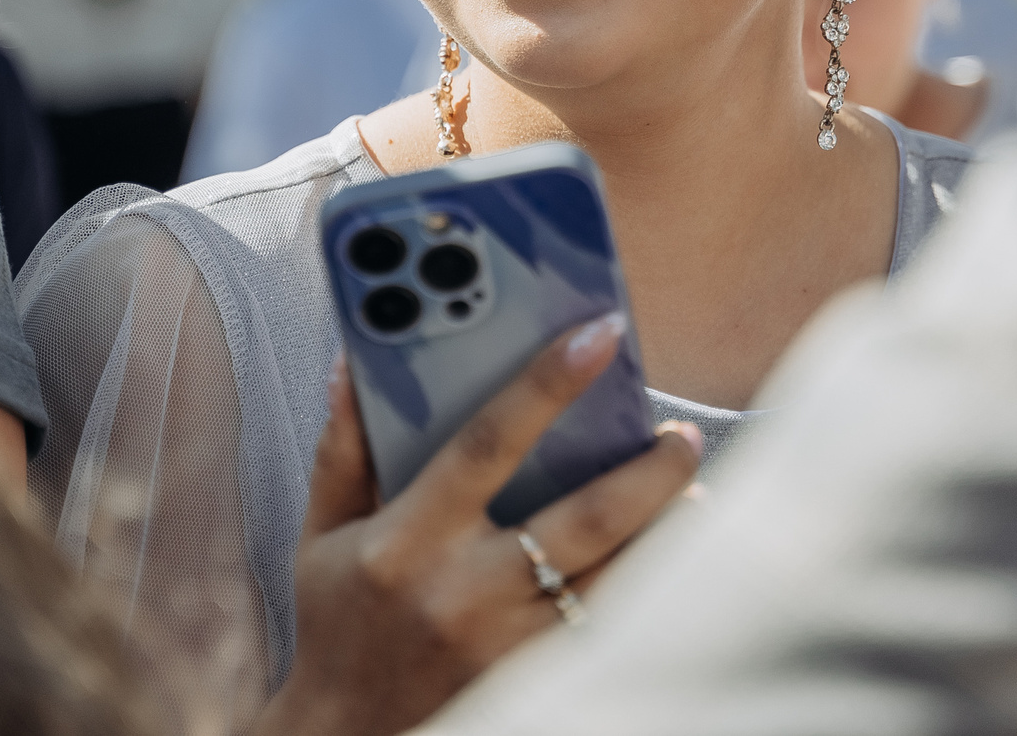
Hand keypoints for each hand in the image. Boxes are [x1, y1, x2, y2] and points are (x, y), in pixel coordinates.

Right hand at [255, 313, 702, 735]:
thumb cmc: (339, 627)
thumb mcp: (323, 535)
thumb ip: (344, 448)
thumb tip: (355, 363)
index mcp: (409, 540)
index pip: (489, 441)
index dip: (546, 381)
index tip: (598, 333)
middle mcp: (466, 592)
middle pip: (588, 518)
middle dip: (650, 469)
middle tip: (682, 434)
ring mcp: (510, 645)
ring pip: (619, 577)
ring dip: (667, 529)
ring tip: (693, 489)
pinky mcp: (539, 683)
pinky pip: (614, 626)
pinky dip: (652, 587)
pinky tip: (672, 559)